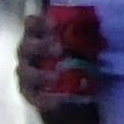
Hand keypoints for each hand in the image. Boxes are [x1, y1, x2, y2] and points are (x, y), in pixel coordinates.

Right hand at [16, 9, 97, 123]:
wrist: (78, 99)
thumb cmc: (80, 65)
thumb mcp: (85, 48)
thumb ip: (85, 36)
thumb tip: (98, 23)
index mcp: (39, 37)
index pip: (31, 24)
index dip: (39, 23)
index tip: (55, 24)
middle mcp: (28, 55)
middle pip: (26, 47)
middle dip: (40, 46)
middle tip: (59, 49)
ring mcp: (27, 76)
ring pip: (25, 73)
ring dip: (40, 74)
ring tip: (56, 77)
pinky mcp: (31, 96)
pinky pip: (33, 97)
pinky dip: (45, 99)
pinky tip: (58, 101)